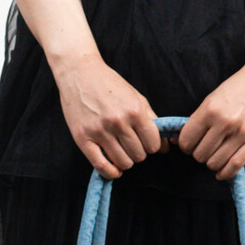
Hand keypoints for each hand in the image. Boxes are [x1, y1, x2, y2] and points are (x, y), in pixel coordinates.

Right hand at [55, 54, 168, 178]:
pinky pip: (101, 165)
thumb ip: (152, 120)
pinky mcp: (83, 138)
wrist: (79, 72)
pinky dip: (111, 172)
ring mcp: (99, 131)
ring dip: (125, 161)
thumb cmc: (109, 84)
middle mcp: (118, 122)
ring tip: (121, 151)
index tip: (146, 143)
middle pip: (139, 155)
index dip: (152, 146)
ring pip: (123, 162)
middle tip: (131, 144)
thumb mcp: (136, 97)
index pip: (153, 144)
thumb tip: (165, 146)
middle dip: (138, 152)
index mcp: (135, 111)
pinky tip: (114, 169)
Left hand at [176, 55, 244, 180]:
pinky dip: (225, 173)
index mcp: (210, 108)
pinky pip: (235, 165)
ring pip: (215, 162)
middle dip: (199, 154)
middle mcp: (225, 121)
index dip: (185, 146)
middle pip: (200, 154)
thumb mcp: (215, 97)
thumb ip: (200, 118)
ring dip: (212, 163)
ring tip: (216, 156)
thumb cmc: (241, 85)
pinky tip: (221, 172)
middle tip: (206, 149)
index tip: (190, 146)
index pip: (187, 139)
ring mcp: (242, 131)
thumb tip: (178, 140)